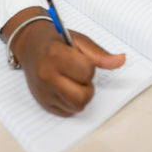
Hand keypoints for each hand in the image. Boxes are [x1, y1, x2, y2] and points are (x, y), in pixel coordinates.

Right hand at [2, 8, 124, 115]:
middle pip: (82, 96)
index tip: (79, 59)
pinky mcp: (43, 103)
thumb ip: (99, 54)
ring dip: (80, 95)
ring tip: (72, 80)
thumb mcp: (78, 40)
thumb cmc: (56, 41)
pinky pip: (68, 112)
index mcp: (55, 55)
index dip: (89, 66)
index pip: (87, 72)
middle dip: (87, 86)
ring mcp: (43, 92)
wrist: (30, 45)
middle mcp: (46, 75)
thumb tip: (121, 60)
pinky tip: (65, 87)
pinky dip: (71, 102)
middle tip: (79, 74)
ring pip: (77, 107)